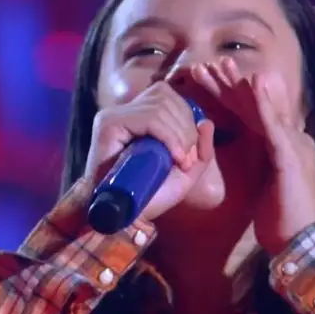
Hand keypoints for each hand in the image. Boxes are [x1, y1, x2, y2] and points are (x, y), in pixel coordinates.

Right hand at [85, 81, 215, 221]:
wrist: (127, 219)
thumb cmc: (153, 196)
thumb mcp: (186, 171)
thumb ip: (202, 148)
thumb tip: (206, 121)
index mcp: (136, 115)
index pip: (165, 95)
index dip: (186, 118)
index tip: (188, 154)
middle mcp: (121, 111)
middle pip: (165, 96)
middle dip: (186, 128)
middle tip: (186, 160)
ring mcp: (112, 116)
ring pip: (160, 106)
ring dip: (180, 134)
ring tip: (179, 161)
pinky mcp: (108, 126)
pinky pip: (150, 118)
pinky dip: (170, 137)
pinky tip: (175, 158)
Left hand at [191, 58, 314, 254]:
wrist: (304, 241)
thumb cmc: (284, 219)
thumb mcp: (267, 185)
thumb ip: (260, 163)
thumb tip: (246, 151)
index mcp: (283, 145)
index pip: (253, 114)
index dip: (233, 95)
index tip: (213, 78)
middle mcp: (291, 138)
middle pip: (255, 105)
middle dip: (231, 84)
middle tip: (210, 63)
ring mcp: (292, 144)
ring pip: (261, 107)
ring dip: (239, 85)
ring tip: (219, 64)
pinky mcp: (289, 155)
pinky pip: (273, 124)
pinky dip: (264, 102)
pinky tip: (252, 82)